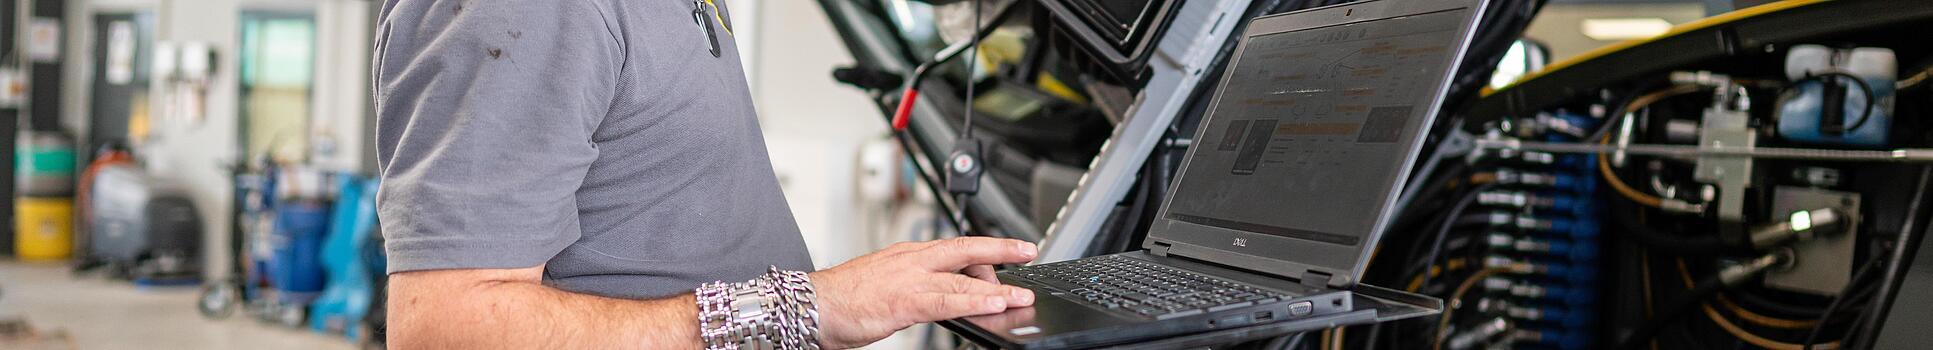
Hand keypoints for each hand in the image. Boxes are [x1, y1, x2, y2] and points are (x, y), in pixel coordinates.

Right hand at [810, 236, 1038, 348]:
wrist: (813, 304)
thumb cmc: (843, 298)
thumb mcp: (886, 284)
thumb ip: (915, 286)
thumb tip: (941, 297)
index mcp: (907, 254)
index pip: (953, 246)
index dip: (983, 247)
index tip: (1006, 250)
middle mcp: (912, 259)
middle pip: (965, 248)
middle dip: (1000, 249)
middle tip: (1028, 251)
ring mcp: (910, 278)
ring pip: (963, 276)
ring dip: (997, 285)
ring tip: (1021, 295)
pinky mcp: (906, 300)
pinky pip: (948, 300)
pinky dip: (975, 301)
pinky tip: (994, 304)